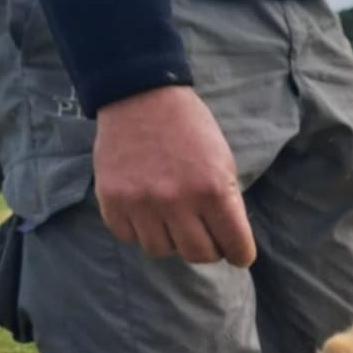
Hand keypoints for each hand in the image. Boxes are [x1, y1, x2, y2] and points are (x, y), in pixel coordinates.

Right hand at [93, 84, 256, 266]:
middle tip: (204, 233)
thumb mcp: (223, 161)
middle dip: (207, 248)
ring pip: (161, 250)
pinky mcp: (112, 201)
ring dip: (170, 239)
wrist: (140, 96)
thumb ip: (227, 202)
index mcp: (213, 190)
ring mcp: (141, 203)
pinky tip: (145, 208)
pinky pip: (128, 236)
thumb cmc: (190, 128)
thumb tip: (229, 240)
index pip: (235, 246)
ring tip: (171, 216)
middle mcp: (177, 202)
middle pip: (198, 256)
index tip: (237, 253)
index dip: (239, 253)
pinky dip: (139, 228)